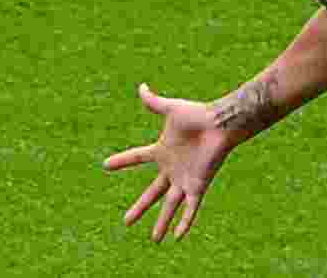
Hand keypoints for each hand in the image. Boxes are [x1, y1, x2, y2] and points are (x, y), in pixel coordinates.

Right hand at [103, 84, 232, 241]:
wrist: (220, 123)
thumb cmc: (198, 115)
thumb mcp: (170, 108)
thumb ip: (154, 102)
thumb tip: (141, 86)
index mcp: (163, 150)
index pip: (137, 157)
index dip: (122, 161)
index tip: (106, 165)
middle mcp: (172, 168)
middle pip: (152, 193)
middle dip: (139, 208)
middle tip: (126, 222)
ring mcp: (185, 179)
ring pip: (170, 206)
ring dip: (162, 223)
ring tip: (155, 240)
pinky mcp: (198, 185)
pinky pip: (191, 207)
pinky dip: (185, 221)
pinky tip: (178, 237)